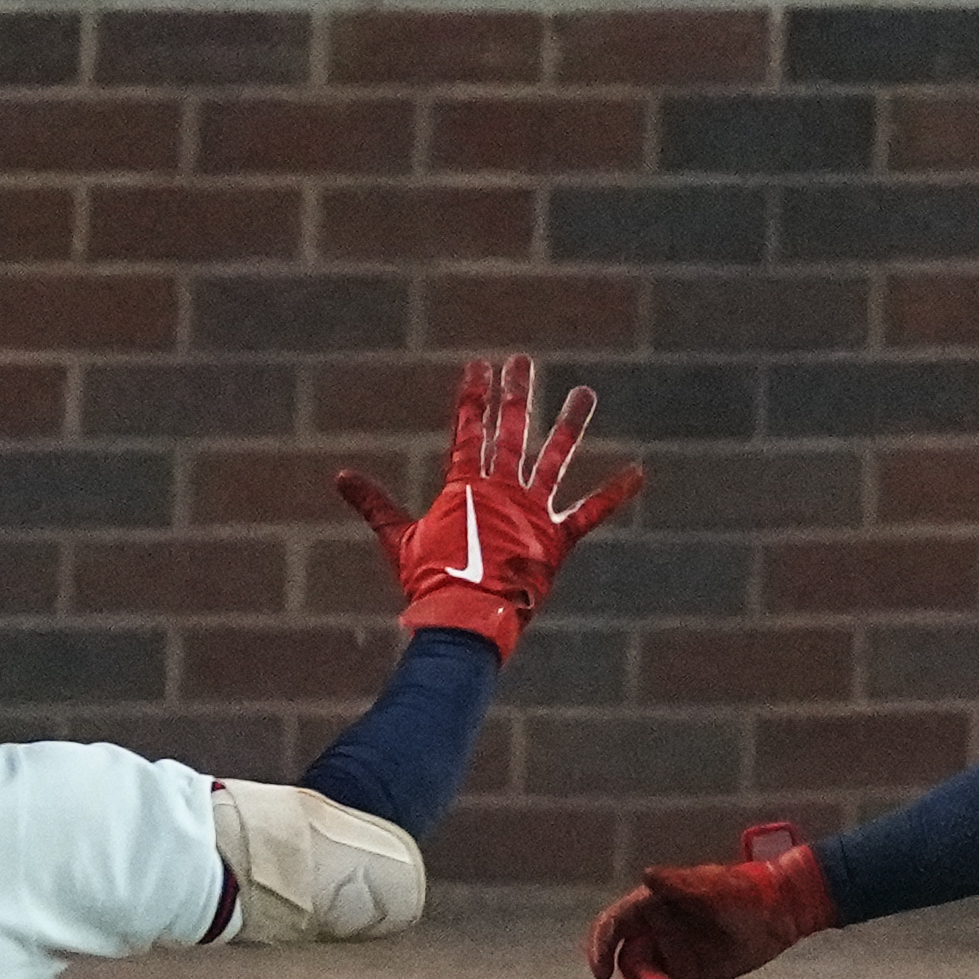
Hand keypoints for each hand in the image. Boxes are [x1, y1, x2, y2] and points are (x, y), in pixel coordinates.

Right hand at [334, 355, 643, 661]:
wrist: (465, 617)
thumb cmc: (431, 582)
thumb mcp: (398, 539)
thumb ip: (373, 504)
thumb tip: (339, 477)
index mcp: (465, 486)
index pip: (468, 430)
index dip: (473, 396)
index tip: (479, 365)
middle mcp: (502, 490)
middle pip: (511, 433)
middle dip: (516, 394)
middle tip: (523, 361)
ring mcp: (532, 512)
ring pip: (555, 459)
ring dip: (570, 425)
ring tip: (584, 393)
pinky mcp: (557, 539)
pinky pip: (592, 512)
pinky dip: (615, 493)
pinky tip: (639, 472)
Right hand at [584, 821, 838, 978]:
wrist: (782, 912)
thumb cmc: (748, 891)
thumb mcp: (716, 888)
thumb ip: (681, 884)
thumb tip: (648, 875)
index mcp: (652, 905)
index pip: (612, 926)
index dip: (599, 949)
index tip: (602, 976)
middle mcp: (656, 932)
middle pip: (629, 966)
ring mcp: (671, 958)